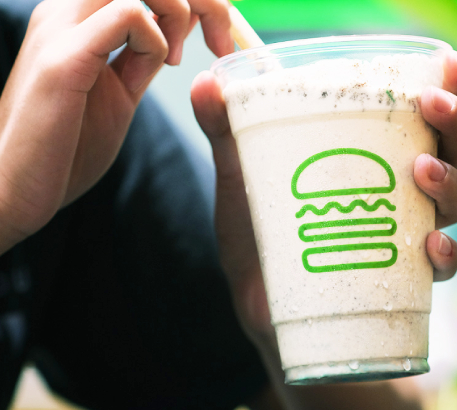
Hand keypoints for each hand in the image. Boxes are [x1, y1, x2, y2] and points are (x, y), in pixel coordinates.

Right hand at [0, 0, 232, 252]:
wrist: (17, 188)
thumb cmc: (66, 146)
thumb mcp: (120, 94)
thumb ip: (143, 59)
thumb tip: (172, 37)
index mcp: (82, 18)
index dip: (198, 2)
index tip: (222, 44)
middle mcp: (69, 12)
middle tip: (220, 44)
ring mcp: (63, 29)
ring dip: (178, 10)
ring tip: (176, 59)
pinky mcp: (63, 59)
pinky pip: (127, 14)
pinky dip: (156, 39)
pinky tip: (156, 68)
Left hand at [191, 48, 456, 408]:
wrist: (262, 311)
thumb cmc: (260, 238)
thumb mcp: (242, 181)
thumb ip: (226, 133)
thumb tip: (204, 82)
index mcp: (373, 154)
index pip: (420, 113)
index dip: (446, 86)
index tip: (450, 66)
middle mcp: (401, 190)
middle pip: (452, 149)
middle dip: (454, 122)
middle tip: (433, 106)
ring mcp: (406, 234)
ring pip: (455, 202)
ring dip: (450, 182)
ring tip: (423, 171)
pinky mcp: (401, 278)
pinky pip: (440, 265)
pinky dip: (445, 254)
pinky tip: (431, 246)